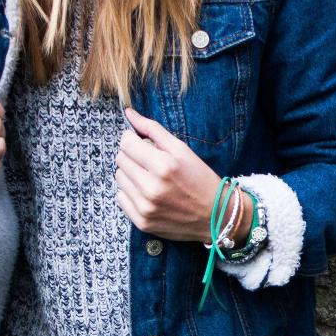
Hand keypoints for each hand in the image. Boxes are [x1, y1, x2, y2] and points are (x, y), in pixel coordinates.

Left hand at [115, 107, 252, 244]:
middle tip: (148, 161)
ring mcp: (145, 207)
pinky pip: (121, 198)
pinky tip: (147, 193)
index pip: (126, 143)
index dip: (132, 140)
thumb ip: (153, 129)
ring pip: (119, 179)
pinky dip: (130, 193)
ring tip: (149, 177)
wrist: (217, 216)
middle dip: (132, 156)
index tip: (141, 143)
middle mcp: (152, 188)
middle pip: (120, 160)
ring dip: (130, 174)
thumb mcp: (182, 150)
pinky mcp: (142, 222)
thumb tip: (129, 114)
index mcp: (164, 166)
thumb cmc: (201, 179)